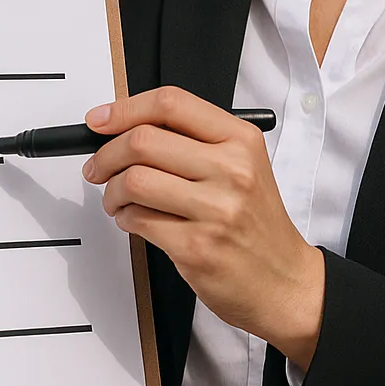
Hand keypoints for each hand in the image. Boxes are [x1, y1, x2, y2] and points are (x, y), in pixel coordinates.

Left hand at [83, 87, 324, 367]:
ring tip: (117, 199)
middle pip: (143, 141)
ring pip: (133, 181)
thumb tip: (126, 127)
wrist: (286, 281)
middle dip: (107, 154)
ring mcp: (214, 210)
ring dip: (111, 191)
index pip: (171, 103)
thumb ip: (194, 141)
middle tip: (98, 167)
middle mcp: (231, 169)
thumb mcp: (243, 165)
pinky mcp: (196, 247)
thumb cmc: (257, 223)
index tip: (100, 120)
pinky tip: (134, 219)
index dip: (125, 108)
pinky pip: (137, 220)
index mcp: (240, 140)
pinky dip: (124, 218)